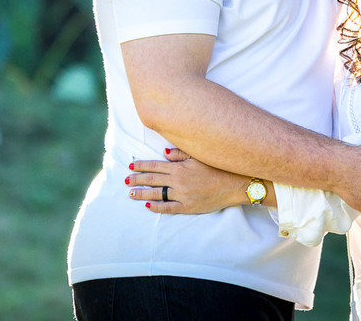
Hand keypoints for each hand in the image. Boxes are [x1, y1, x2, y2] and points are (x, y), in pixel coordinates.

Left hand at [125, 148, 249, 214]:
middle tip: (125, 180)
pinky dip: (157, 207)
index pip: (155, 166)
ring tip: (131, 194)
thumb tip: (163, 153)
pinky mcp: (188, 207)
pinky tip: (148, 206)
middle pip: (153, 180)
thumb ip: (180, 154)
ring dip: (142, 194)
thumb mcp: (199, 155)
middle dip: (137, 180)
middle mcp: (179, 181)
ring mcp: (183, 196)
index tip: (131, 166)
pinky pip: (169, 208)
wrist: (234, 184)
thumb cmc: (218, 167)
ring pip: (157, 194)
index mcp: (180, 167)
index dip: (141, 166)